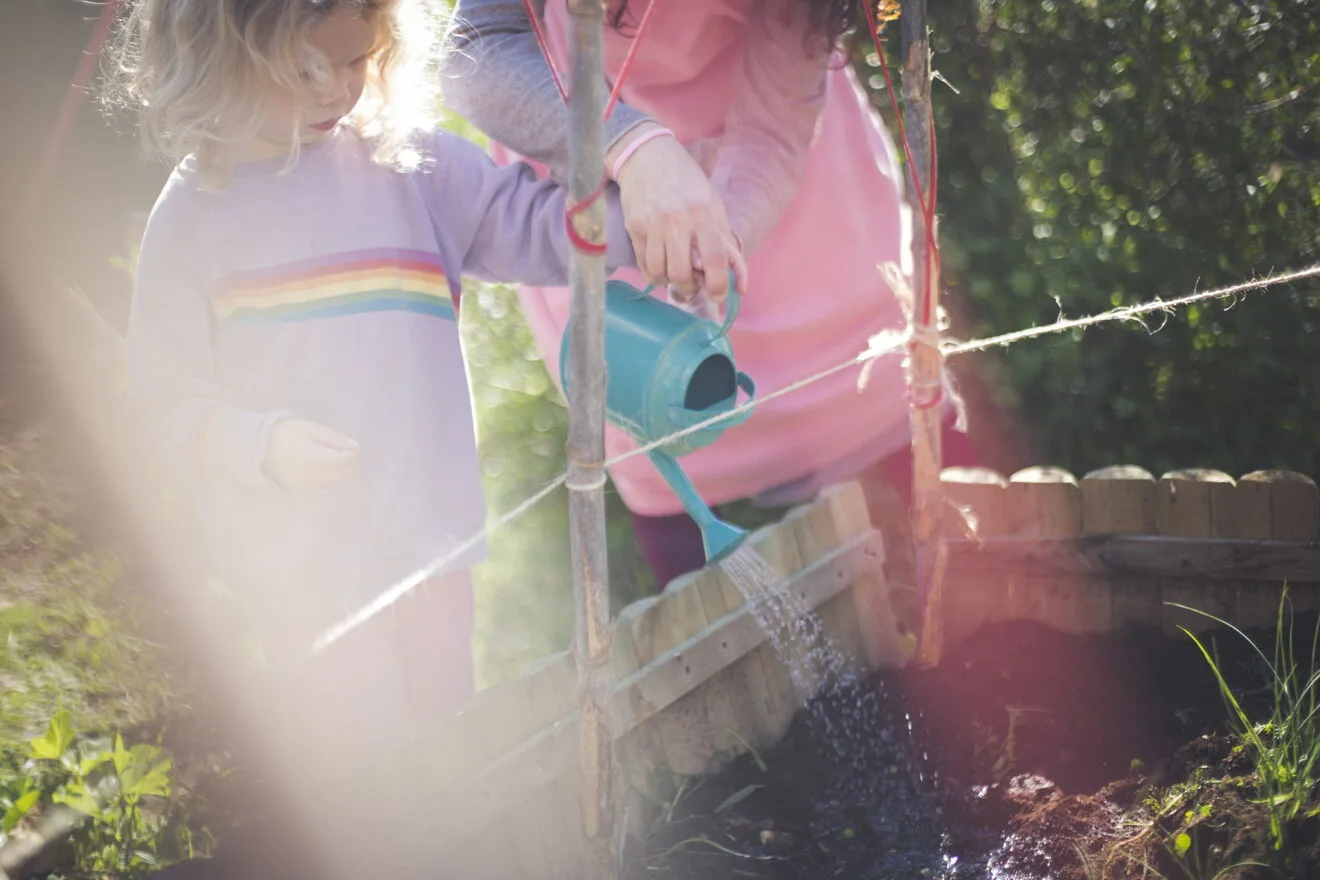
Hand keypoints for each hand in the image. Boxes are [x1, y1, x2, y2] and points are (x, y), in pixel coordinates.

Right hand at [264, 419, 359, 489]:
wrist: (261, 447)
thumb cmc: (286, 434)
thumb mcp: (310, 429)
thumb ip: (332, 437)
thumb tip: (354, 445)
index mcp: (312, 456)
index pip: (341, 460)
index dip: (352, 454)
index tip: (354, 446)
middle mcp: (309, 474)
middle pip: (339, 474)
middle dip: (348, 464)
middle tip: (348, 452)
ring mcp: (304, 484)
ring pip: (332, 482)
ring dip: (341, 472)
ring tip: (339, 460)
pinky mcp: (299, 489)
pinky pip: (321, 486)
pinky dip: (330, 478)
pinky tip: (328, 468)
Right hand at [609, 125, 747, 303]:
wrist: (647, 157)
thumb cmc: (686, 182)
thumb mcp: (712, 204)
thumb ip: (724, 239)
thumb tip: (739, 279)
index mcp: (703, 214)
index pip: (715, 259)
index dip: (719, 285)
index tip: (718, 293)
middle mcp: (678, 221)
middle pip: (682, 275)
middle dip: (689, 288)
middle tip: (692, 282)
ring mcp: (653, 226)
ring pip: (661, 275)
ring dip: (670, 281)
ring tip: (674, 271)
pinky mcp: (635, 228)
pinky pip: (645, 267)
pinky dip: (654, 274)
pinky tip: (660, 264)